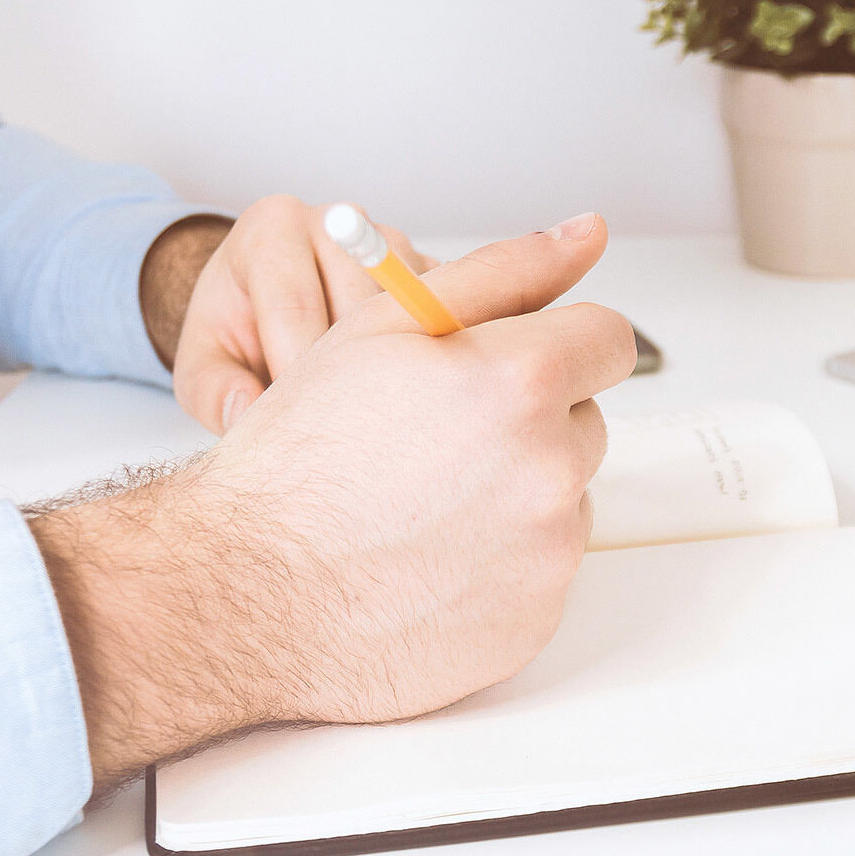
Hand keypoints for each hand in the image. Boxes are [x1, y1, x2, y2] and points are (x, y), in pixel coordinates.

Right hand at [35, 214, 630, 790]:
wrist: (247, 592)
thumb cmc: (300, 459)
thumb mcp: (383, 328)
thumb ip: (501, 272)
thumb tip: (585, 234)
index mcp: (520, 380)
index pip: (607, 339)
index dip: (556, 345)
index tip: (514, 365)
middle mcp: (549, 469)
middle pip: (585, 422)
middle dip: (528, 423)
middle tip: (436, 442)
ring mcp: (547, 554)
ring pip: (564, 500)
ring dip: (515, 495)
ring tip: (422, 506)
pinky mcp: (535, 621)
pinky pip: (542, 573)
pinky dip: (499, 565)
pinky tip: (426, 561)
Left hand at [160, 195, 432, 433]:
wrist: (268, 303)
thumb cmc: (235, 332)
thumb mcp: (201, 365)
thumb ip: (213, 391)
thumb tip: (246, 415)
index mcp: (272, 228)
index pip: (295, 305)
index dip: (297, 374)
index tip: (296, 425)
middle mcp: (337, 220)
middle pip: (360, 308)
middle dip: (348, 375)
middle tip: (336, 427)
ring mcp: (391, 241)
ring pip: (409, 315)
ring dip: (394, 370)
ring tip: (368, 413)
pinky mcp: (431, 269)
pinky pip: (444, 319)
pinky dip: (426, 361)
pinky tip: (401, 393)